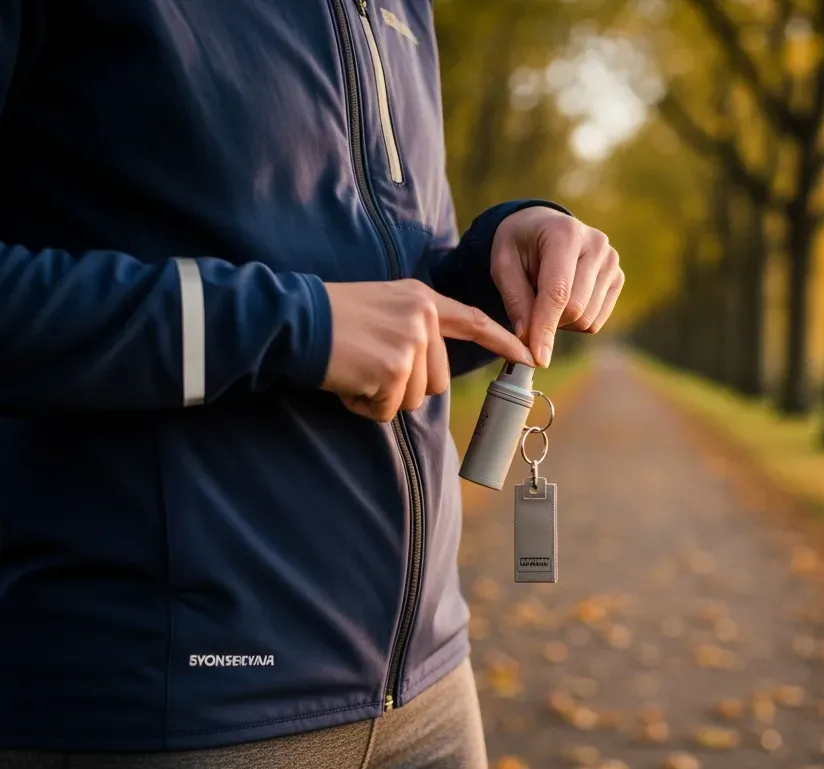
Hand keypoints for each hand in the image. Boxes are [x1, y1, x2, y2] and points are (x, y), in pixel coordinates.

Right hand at [321, 279, 534, 421]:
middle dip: (403, 387)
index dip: (502, 342)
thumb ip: (415, 331)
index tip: (528, 358)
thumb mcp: (383, 307)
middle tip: (368, 366)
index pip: (473, 321)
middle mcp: (422, 318)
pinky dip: (364, 405)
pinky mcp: (393, 369)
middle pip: (437, 381)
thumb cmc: (331, 319)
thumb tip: (430, 378)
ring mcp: (411, 343)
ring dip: (382, 397)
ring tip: (355, 369)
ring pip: (413, 399)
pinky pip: (386, 409)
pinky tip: (346, 380)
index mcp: (422, 299)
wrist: (292, 320)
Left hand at [491, 206, 623, 367]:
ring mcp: (612, 262)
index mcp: (565, 233)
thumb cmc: (520, 245)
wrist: (542, 227)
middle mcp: (596, 245)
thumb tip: (529, 342)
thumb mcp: (504, 265)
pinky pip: (596, 321)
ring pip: (587, 319)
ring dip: (561, 322)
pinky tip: (564, 300)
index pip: (558, 292)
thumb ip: (515, 302)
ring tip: (545, 298)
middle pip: (575, 309)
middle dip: (548, 323)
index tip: (538, 358)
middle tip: (528, 311)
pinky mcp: (618, 278)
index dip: (546, 328)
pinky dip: (575, 321)